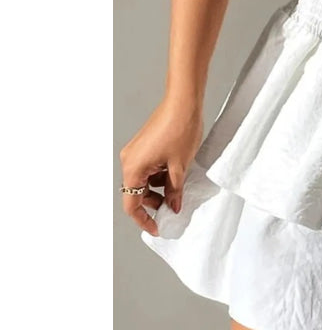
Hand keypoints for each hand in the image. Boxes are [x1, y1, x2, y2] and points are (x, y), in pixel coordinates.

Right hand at [119, 97, 202, 235]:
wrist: (183, 102)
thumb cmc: (180, 130)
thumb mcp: (180, 167)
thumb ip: (174, 191)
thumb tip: (173, 207)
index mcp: (133, 168)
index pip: (131, 204)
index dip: (144, 219)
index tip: (157, 228)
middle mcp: (129, 160)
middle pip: (136, 192)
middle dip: (153, 203)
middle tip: (173, 207)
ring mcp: (135, 152)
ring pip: (143, 180)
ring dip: (158, 188)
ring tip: (178, 189)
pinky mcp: (143, 145)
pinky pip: (148, 168)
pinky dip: (159, 175)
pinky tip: (176, 175)